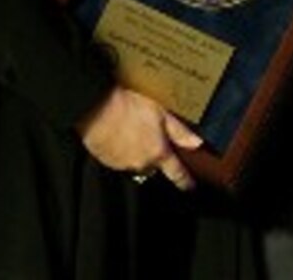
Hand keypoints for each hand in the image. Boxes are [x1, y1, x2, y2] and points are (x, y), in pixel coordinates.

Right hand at [78, 87, 202, 190]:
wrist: (96, 108)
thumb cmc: (128, 106)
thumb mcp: (161, 112)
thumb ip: (179, 131)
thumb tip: (197, 143)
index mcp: (158, 153)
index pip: (176, 173)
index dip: (185, 181)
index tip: (190, 186)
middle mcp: (141, 163)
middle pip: (153, 167)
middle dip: (155, 157)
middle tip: (152, 138)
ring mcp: (122, 164)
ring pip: (135, 163)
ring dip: (137, 153)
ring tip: (133, 131)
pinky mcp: (106, 161)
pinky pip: (119, 161)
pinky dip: (121, 151)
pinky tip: (119, 135)